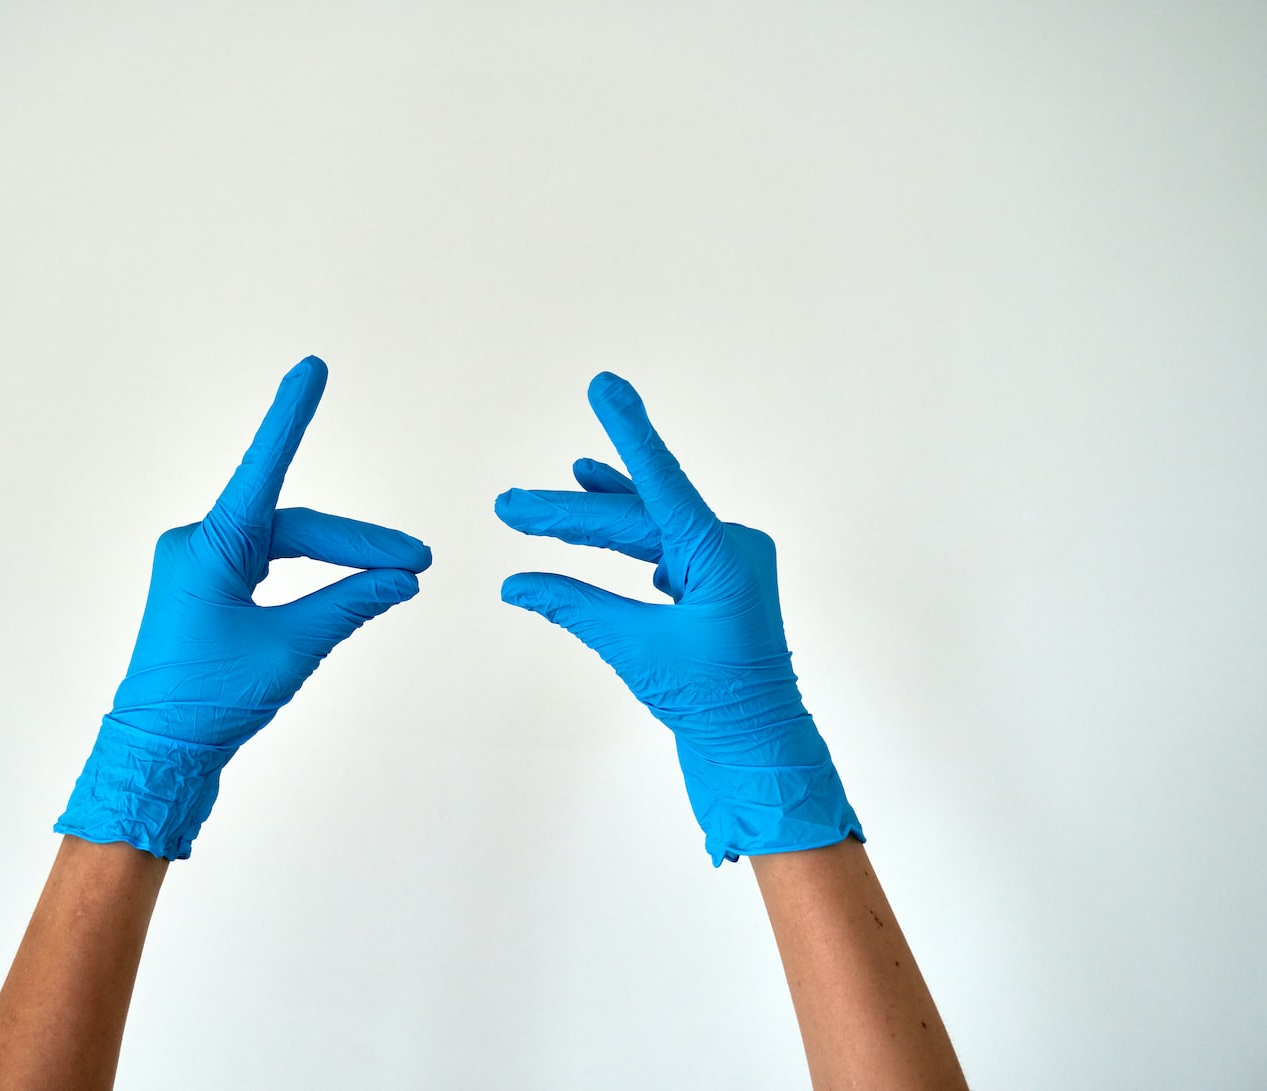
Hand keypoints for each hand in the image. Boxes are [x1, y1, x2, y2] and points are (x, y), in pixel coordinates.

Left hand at [56, 356, 431, 859]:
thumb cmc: (209, 701)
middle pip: (294, 528)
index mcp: (209, 546)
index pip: (264, 468)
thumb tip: (399, 581)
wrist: (155, 756)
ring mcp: (198, 569)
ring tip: (397, 579)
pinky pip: (267, 569)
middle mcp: (198, 546)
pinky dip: (310, 580)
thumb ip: (348, 605)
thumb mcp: (290, 649)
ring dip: (338, 563)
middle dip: (357, 545)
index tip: (312, 369)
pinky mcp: (204, 594)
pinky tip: (349, 591)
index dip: (292, 417)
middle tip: (419, 562)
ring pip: (283, 549)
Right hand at [495, 372, 860, 863]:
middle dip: (567, 514)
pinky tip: (597, 511)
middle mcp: (729, 550)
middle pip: (636, 517)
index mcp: (722, 555)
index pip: (662, 481)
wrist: (759, 753)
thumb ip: (574, 607)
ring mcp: (725, 568)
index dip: (627, 432)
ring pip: (644, 533)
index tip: (605, 384)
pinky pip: (663, 549)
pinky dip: (623, 540)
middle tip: (508, 507)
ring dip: (588, 523)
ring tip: (531, 510)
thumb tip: (516, 584)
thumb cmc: (714, 706)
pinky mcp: (715, 589)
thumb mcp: (634, 650)